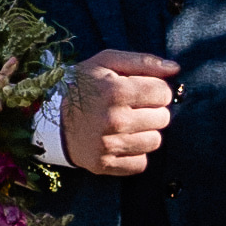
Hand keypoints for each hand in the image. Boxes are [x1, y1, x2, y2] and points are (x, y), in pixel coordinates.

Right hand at [58, 51, 177, 175]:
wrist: (50, 119)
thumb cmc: (82, 87)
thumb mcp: (106, 62)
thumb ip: (143, 61)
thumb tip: (175, 68)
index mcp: (115, 91)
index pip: (164, 93)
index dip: (155, 90)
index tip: (140, 91)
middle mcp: (114, 120)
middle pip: (163, 118)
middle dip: (152, 111)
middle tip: (132, 108)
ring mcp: (109, 145)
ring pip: (155, 141)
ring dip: (145, 133)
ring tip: (127, 125)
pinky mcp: (105, 164)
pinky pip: (141, 163)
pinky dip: (135, 153)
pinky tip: (121, 141)